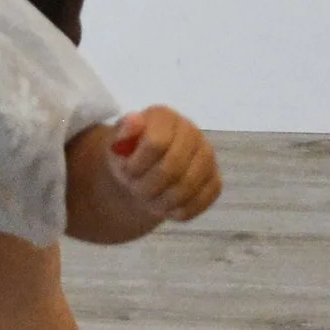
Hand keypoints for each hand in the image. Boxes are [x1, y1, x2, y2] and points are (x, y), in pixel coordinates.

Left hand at [104, 107, 221, 227]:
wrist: (143, 174)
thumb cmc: (128, 156)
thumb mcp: (115, 144)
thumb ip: (122, 132)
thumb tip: (133, 120)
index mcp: (165, 117)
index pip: (156, 144)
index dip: (137, 165)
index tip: (127, 172)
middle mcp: (191, 132)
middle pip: (173, 167)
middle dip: (148, 186)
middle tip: (135, 191)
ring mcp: (207, 156)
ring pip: (188, 187)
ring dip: (162, 202)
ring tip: (148, 201)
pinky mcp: (215, 181)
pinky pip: (200, 201)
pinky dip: (178, 211)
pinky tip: (166, 207)